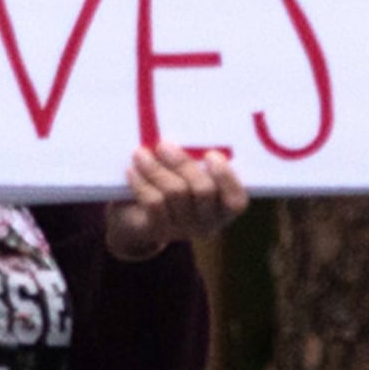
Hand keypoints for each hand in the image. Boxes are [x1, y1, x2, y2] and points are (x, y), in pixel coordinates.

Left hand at [101, 144, 248, 260]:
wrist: (137, 218)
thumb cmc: (171, 183)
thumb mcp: (185, 174)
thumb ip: (192, 159)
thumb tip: (180, 139)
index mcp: (223, 208)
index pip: (236, 201)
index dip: (226, 178)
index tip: (210, 154)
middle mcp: (207, 223)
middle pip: (203, 191)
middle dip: (183, 164)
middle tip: (164, 145)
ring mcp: (183, 229)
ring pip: (174, 193)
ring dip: (155, 168)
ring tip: (140, 153)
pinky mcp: (158, 230)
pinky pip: (153, 202)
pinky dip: (141, 182)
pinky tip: (132, 170)